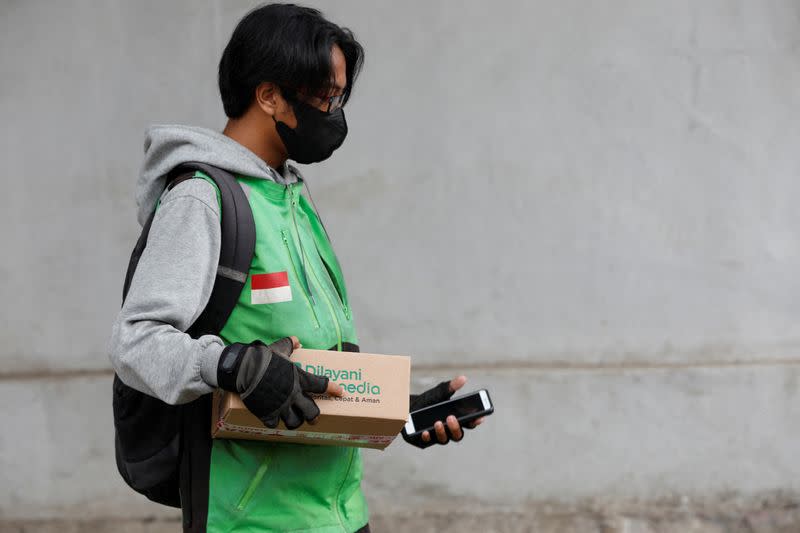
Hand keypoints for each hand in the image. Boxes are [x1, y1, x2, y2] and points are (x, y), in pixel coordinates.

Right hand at [217, 336, 342, 429]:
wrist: (244, 369)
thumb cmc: (263, 358)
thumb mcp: (279, 348)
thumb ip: (289, 345)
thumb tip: (296, 340)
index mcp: (299, 379)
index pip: (321, 385)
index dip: (332, 389)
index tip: (339, 392)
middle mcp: (293, 395)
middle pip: (312, 412)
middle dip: (314, 416)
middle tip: (314, 418)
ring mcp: (281, 406)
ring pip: (295, 422)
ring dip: (296, 422)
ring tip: (294, 420)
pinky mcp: (267, 414)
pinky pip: (274, 424)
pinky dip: (274, 423)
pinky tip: (273, 419)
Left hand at [403, 375, 485, 448]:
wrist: (407, 406)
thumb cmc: (427, 400)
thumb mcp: (439, 393)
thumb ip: (450, 387)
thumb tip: (463, 378)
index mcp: (456, 419)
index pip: (469, 423)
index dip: (475, 422)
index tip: (479, 418)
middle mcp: (448, 430)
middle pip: (458, 435)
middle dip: (456, 427)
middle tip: (451, 418)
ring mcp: (437, 436)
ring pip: (444, 439)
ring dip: (442, 432)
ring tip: (437, 422)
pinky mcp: (425, 440)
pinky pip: (428, 442)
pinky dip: (427, 437)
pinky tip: (425, 431)